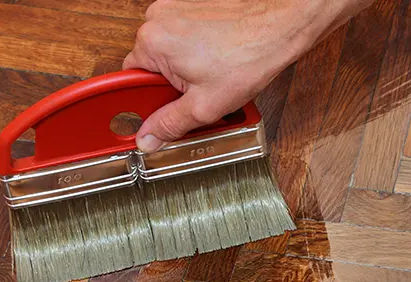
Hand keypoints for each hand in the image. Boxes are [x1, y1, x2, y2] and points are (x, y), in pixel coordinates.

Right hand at [124, 0, 371, 151]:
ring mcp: (175, 10)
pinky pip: (184, 38)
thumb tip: (147, 138)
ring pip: (169, 53)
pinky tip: (218, 61)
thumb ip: (170, 124)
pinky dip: (196, 52)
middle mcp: (157, 19)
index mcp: (152, 42)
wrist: (280, 28)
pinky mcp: (192, 6)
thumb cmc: (249, 58)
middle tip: (198, 95)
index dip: (146, 101)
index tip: (156, 113)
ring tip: (214, 76)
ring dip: (185, 70)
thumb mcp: (204, 106)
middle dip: (171, 86)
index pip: (129, 80)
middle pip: (151, 67)